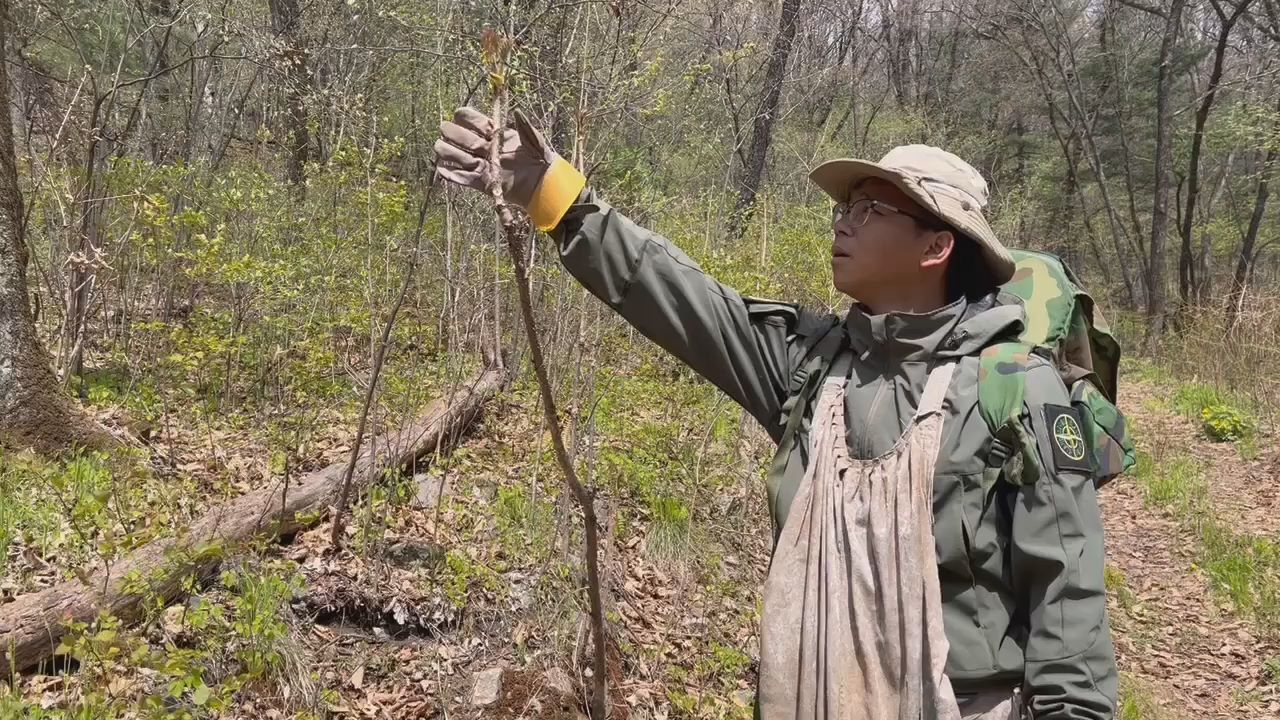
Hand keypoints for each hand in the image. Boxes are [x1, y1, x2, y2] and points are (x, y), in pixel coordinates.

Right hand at [433, 107, 559, 207]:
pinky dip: (452, 174)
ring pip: (457, 156)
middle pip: (459, 136)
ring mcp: (482, 164)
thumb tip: (517, 111)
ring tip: (441, 149)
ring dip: (447, 151)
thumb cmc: (540, 158)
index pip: (472, 120)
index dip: (464, 117)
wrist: (542, 183)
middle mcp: (485, 147)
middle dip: (451, 133)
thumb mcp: (535, 140)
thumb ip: (525, 127)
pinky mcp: (482, 182)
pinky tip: (442, 169)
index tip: (460, 116)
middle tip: (447, 132)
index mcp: (495, 132)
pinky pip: (463, 178)